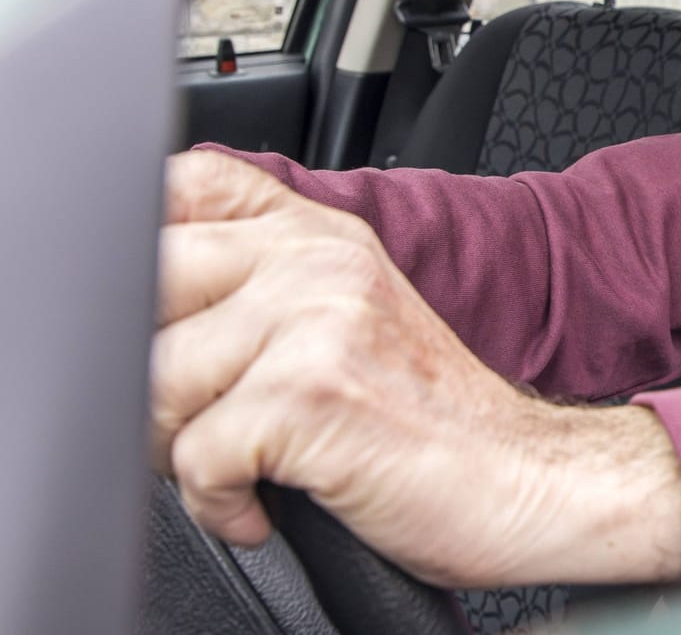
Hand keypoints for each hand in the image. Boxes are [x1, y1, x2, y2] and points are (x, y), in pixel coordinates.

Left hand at [151, 150, 680, 586]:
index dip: (141, 248)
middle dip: (149, 376)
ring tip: (248, 466)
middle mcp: (319, 258)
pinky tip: (267, 504)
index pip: (185, 186)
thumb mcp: (351, 324)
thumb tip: (141, 309)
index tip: (161, 321)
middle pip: (145, 285)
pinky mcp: (313, 391)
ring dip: (182, 451)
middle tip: (202, 421)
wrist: (529, 484)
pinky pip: (194, 456)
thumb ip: (264, 287)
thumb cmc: (436, 425)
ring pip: (155, 380)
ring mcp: (318, 317)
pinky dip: (219, 505)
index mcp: (322, 235)